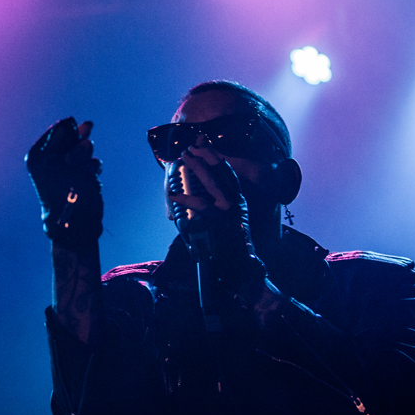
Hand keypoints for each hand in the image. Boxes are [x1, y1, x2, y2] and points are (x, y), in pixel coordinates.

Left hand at [26, 117, 102, 248]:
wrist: (73, 220)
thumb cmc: (59, 192)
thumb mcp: (55, 163)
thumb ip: (63, 142)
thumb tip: (72, 124)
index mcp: (39, 156)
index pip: (56, 131)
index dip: (67, 130)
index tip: (73, 130)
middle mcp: (53, 160)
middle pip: (72, 138)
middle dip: (78, 144)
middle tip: (77, 153)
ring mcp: (70, 168)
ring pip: (85, 148)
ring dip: (86, 156)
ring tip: (83, 168)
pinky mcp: (84, 176)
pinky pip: (92, 163)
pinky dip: (92, 167)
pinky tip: (89, 175)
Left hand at [168, 146, 268, 300]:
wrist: (241, 269)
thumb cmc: (231, 248)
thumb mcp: (228, 223)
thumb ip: (216, 209)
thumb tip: (196, 198)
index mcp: (238, 201)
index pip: (228, 173)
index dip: (216, 157)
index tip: (205, 145)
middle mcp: (236, 204)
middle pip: (221, 173)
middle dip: (205, 157)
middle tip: (190, 148)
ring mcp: (227, 212)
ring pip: (212, 184)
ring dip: (197, 168)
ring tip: (184, 157)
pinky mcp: (218, 224)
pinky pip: (200, 207)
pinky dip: (186, 199)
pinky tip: (173, 194)